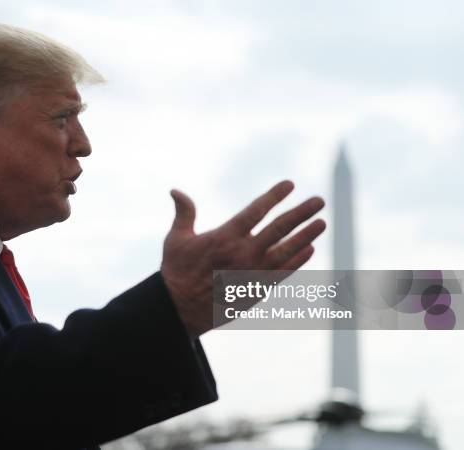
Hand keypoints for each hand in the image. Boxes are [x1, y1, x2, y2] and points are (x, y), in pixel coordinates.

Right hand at [160, 180, 325, 337]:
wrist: (180, 310)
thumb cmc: (177, 271)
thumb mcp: (176, 239)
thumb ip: (184, 213)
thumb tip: (175, 190)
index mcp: (225, 236)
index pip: (256, 211)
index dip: (274, 196)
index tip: (289, 185)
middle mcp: (244, 252)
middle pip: (279, 228)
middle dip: (301, 212)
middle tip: (318, 201)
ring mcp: (253, 272)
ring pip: (287, 251)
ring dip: (306, 235)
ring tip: (321, 223)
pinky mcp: (257, 289)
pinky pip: (283, 272)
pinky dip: (298, 260)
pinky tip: (309, 249)